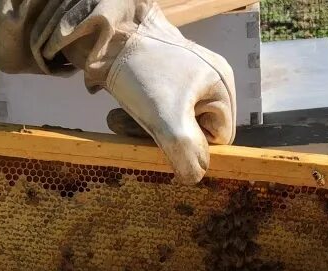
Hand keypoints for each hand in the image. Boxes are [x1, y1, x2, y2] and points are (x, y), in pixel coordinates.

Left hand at [0, 0, 235, 183]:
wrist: (106, 35)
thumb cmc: (143, 73)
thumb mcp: (168, 121)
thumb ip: (188, 154)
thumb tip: (195, 178)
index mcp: (221, 87)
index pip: (219, 137)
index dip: (194, 149)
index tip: (167, 149)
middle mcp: (207, 82)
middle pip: (192, 131)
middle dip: (162, 139)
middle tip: (136, 135)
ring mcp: (183, 80)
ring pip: (168, 123)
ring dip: (142, 130)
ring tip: (117, 122)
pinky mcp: (158, 80)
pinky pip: (153, 111)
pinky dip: (135, 118)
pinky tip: (116, 116)